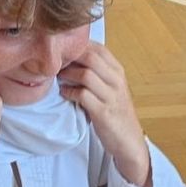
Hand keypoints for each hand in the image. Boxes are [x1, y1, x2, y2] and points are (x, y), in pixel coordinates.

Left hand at [59, 42, 150, 186]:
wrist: (129, 140)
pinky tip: (64, 94)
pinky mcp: (103, 112)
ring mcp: (111, 96)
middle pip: (90, 57)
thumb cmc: (115, 112)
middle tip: (57, 64)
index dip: (78, 46)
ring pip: (86, 74)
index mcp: (118, 72)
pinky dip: (69, 92)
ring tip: (58, 78)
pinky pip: (82, 95)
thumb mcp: (110, 88)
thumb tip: (71, 58)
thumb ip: (97, 73)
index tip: (64, 50)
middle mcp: (117, 81)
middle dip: (70, 58)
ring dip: (67, 75)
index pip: (98, 48)